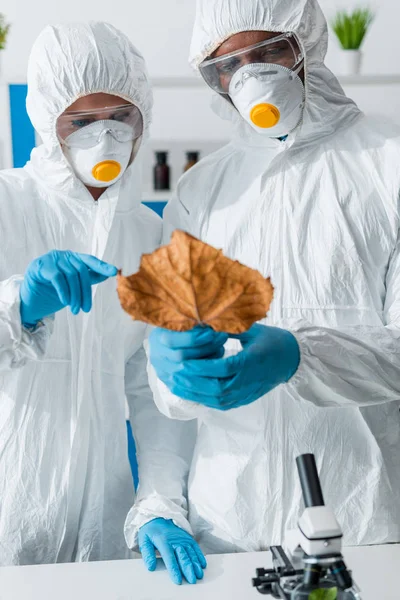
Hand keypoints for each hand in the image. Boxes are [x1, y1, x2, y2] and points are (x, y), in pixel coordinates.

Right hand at [20, 250, 116, 326]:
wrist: (30, 298)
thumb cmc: (54, 291)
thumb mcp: (74, 286)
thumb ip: (89, 278)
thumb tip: (107, 274)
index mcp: (73, 258)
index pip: (91, 261)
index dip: (102, 266)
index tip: (114, 272)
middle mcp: (64, 255)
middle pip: (81, 272)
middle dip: (85, 292)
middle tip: (86, 309)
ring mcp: (52, 259)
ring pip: (71, 276)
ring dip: (75, 295)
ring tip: (76, 310)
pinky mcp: (41, 265)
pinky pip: (57, 278)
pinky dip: (64, 291)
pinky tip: (65, 302)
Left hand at [138, 518, 206, 584]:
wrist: (158, 517)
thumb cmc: (150, 531)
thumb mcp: (144, 541)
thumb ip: (147, 554)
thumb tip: (151, 567)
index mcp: (163, 541)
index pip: (170, 558)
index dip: (174, 570)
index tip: (178, 580)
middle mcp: (175, 540)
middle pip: (183, 556)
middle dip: (188, 569)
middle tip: (192, 581)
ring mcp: (183, 538)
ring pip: (191, 552)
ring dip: (196, 564)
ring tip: (199, 575)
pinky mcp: (187, 537)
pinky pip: (195, 547)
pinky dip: (199, 555)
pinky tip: (202, 564)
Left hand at [152, 324, 299, 409]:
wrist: (291, 360)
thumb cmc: (272, 341)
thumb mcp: (252, 330)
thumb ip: (229, 328)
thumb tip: (205, 321)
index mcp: (250, 362)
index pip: (222, 368)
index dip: (201, 367)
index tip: (183, 360)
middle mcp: (247, 381)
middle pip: (216, 388)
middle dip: (193, 382)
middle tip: (174, 372)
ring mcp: (246, 393)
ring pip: (216, 399)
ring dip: (195, 393)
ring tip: (177, 383)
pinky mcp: (243, 399)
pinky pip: (220, 404)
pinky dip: (203, 399)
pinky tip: (190, 392)